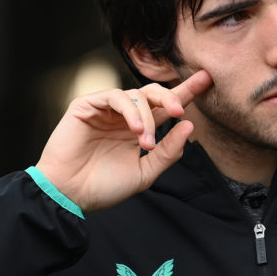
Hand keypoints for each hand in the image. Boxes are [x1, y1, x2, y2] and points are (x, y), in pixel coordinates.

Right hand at [34, 70, 211, 213]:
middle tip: (180, 110)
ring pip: (137, 95)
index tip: (206, 79)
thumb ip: (168, 152)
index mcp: (138, 130)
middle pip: (153, 93)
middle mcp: (123, 117)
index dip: (186, 93)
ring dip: (147, 117)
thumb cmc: (103, 187)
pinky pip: (115, 97)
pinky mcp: (86, 106)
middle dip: (172, 96)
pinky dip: (130, 111)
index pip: (165, 107)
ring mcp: (105, 110)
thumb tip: (189, 126)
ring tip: (146, 143)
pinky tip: (135, 130)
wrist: (70, 195)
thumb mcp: (145, 173)